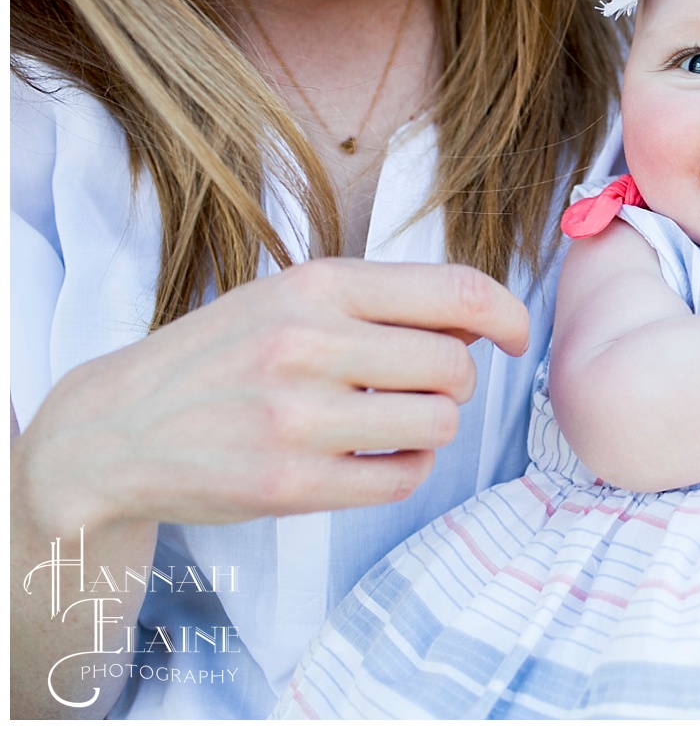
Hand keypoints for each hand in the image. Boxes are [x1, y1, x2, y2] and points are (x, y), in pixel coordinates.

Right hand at [13, 258, 529, 537]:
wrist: (114, 428)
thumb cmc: (222, 356)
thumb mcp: (291, 300)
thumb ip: (384, 303)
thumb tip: (485, 318)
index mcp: (315, 285)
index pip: (455, 290)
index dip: (508, 314)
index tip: (517, 336)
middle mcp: (307, 344)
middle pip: (456, 366)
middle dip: (456, 381)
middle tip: (421, 387)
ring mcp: (296, 417)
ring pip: (438, 423)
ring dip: (432, 426)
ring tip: (392, 420)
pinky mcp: (289, 483)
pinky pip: (402, 478)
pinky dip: (406, 467)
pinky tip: (375, 454)